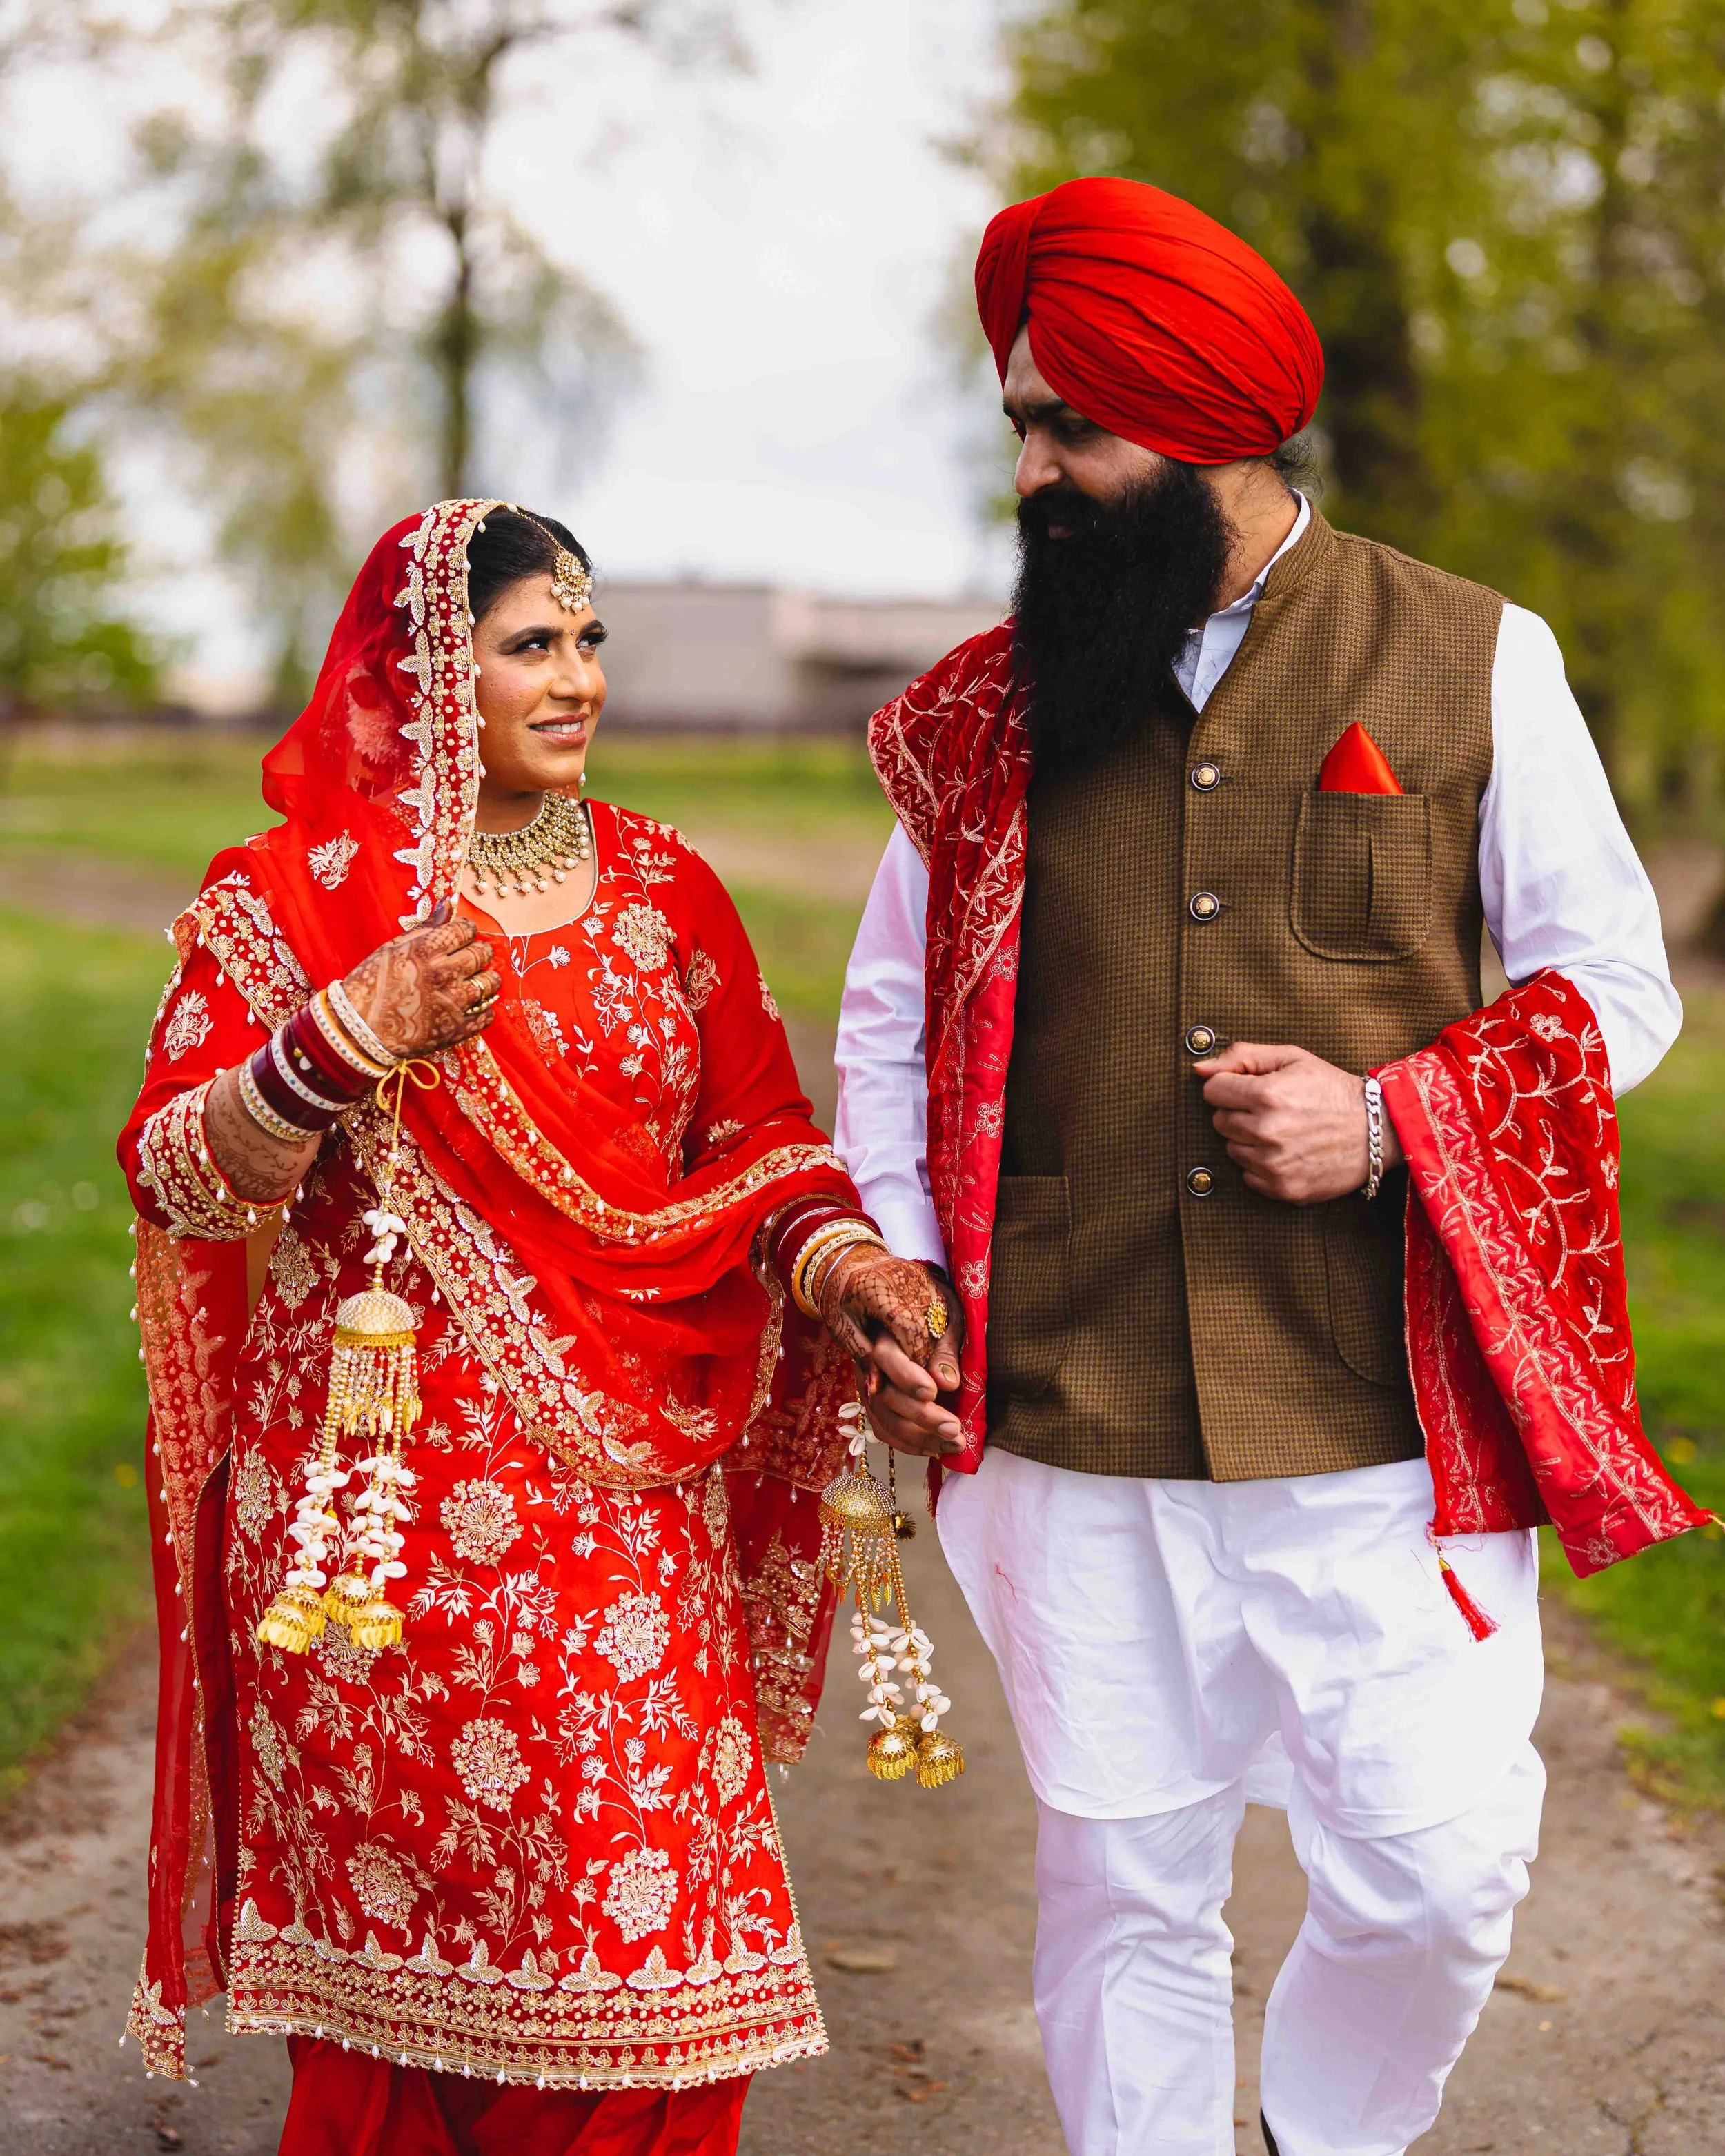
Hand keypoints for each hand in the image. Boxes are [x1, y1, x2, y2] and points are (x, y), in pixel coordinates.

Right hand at [342, 902, 498, 1056]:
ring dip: (486, 979)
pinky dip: (484, 1010)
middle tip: (469, 958)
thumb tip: (448, 901)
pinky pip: (486, 1015)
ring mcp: (451, 1003)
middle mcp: (442, 974)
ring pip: (489, 983)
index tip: (461, 936)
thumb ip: (425, 927)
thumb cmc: (369, 985)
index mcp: (425, 951)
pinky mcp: (455, 1030)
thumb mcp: (391, 949)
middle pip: (481, 954)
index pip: (465, 930)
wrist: (357, 1030)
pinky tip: (473, 1007)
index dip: (466, 931)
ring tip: (475, 981)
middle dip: (479, 952)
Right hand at [819, 1249, 963, 1458]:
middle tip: (955, 1428)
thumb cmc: (922, 1299)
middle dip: (921, 1416)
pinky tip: (935, 1449)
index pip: (885, 1357)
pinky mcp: (873, 1401)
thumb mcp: (940, 1311)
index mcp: (879, 1330)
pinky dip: (908, 1444)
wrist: (888, 1295)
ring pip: (884, 1418)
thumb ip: (943, 1347)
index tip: (933, 1392)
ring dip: (919, 1437)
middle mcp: (867, 1361)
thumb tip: (949, 1384)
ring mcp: (867, 1384)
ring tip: (955, 1444)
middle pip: (885, 1396)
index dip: (906, 1376)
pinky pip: (883, 1429)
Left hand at [1193, 1041, 1402, 1203]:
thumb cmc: (1331, 1089)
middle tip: (1271, 1110)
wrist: (1376, 1129)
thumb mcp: (1292, 1058)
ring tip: (1282, 1131)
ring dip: (1249, 1140)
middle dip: (1239, 1113)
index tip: (1251, 1089)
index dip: (1230, 1087)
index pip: (1212, 1091)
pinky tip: (1287, 1152)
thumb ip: (1242, 1057)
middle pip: (1220, 1122)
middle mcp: (1266, 1132)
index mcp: (1266, 1096)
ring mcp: (1274, 1164)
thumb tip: (1199, 1069)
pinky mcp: (1283, 1188)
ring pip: (1232, 1150)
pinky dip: (1262, 1165)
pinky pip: (1248, 1176)